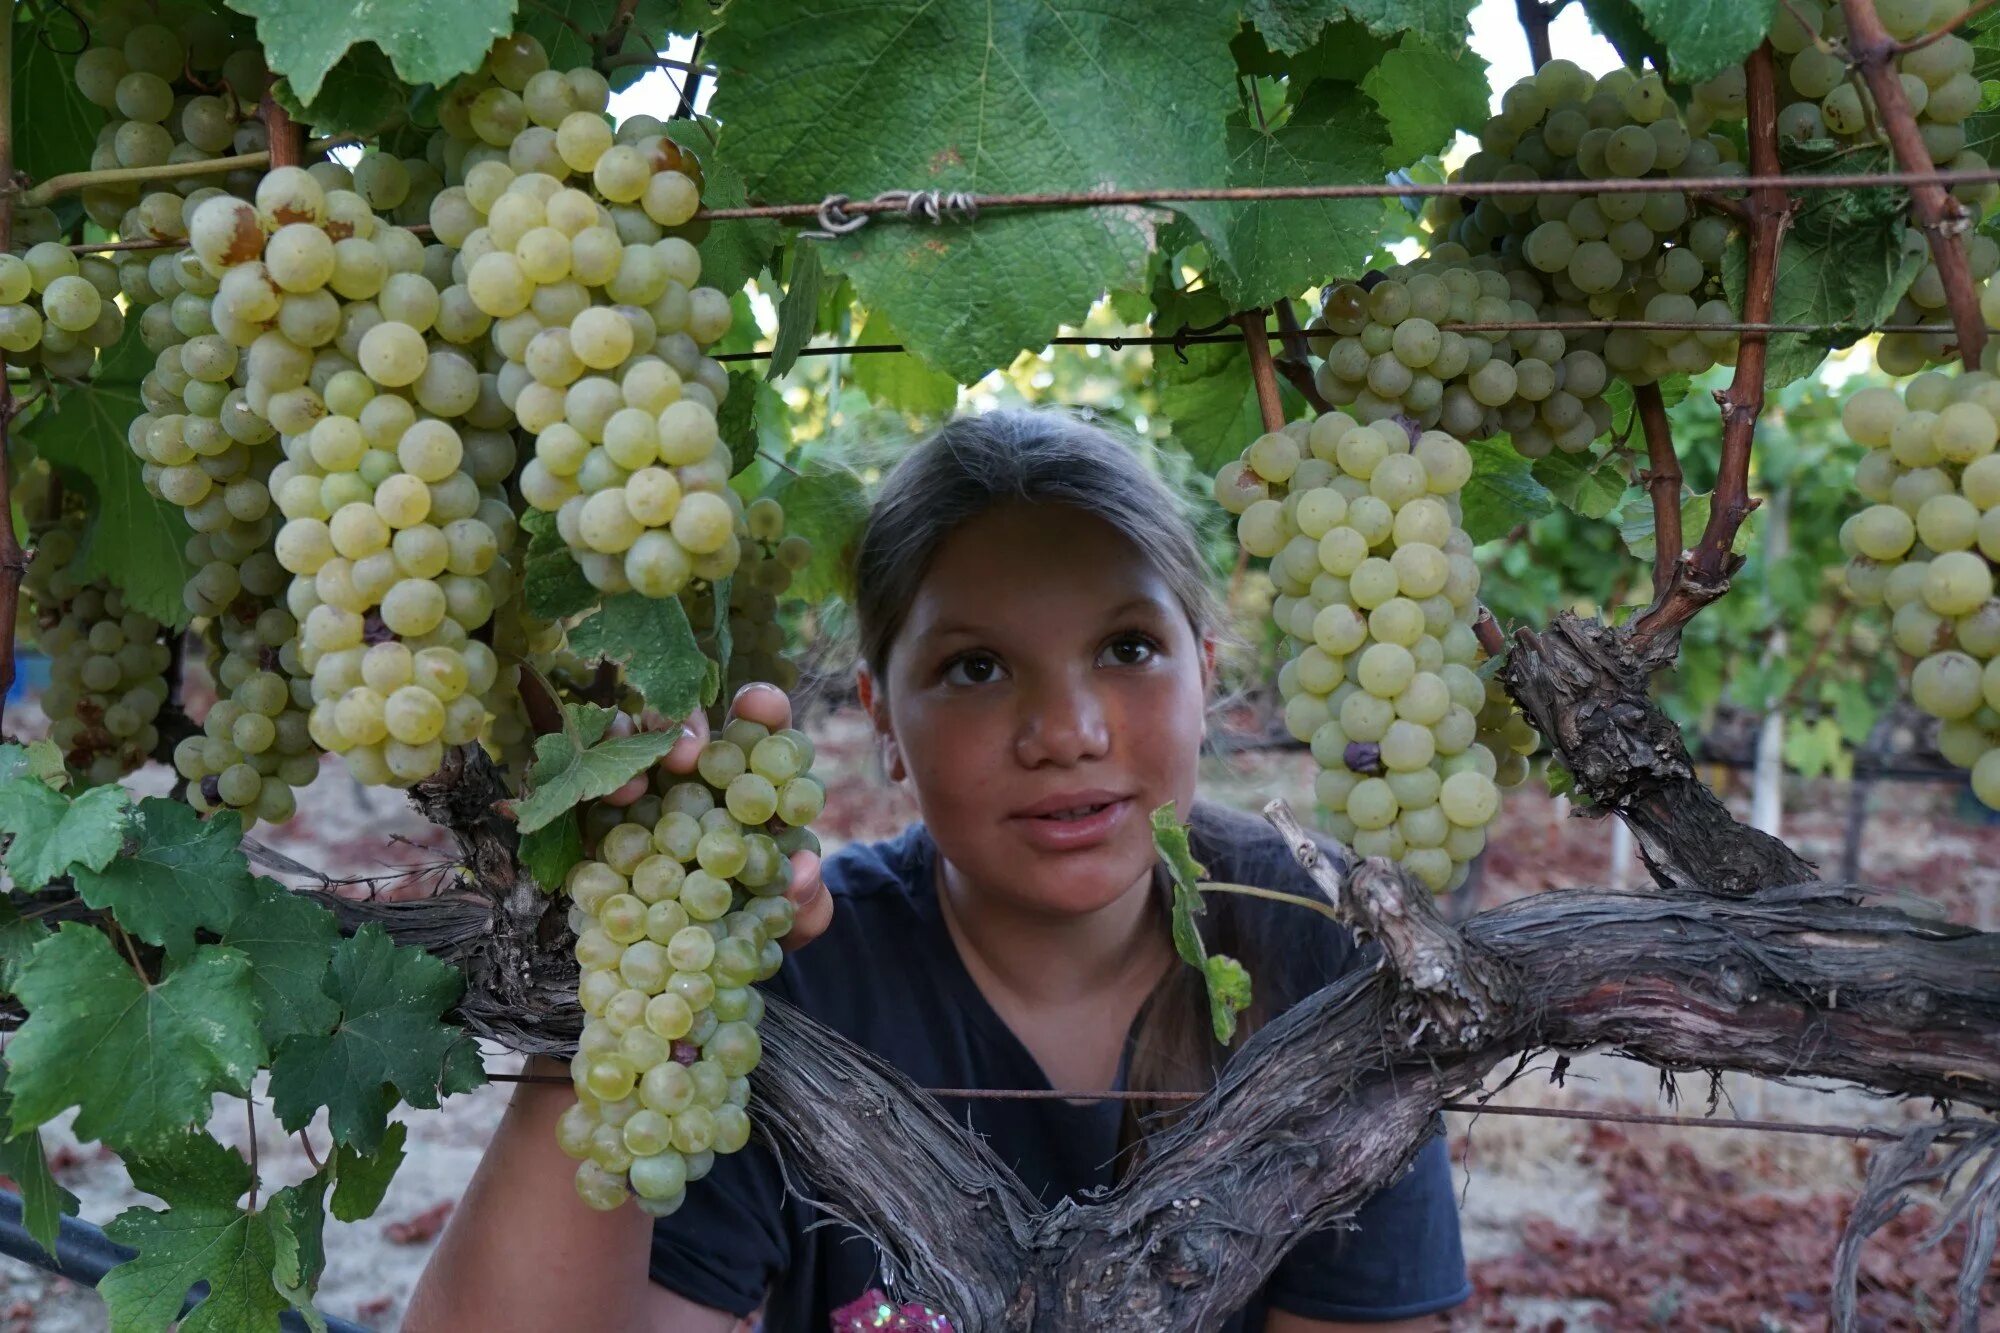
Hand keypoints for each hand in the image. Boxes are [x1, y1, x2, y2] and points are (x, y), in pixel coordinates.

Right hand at [600, 683, 833, 952]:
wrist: (701, 956)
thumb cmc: (761, 920)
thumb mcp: (797, 918)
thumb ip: (809, 899)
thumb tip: (804, 871)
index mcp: (753, 780)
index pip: (762, 727)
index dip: (762, 707)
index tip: (761, 706)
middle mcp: (697, 771)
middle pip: (688, 719)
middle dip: (686, 721)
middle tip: (688, 754)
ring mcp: (646, 787)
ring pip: (631, 736)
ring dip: (633, 743)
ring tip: (636, 784)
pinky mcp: (601, 814)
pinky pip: (591, 781)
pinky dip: (598, 780)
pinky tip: (612, 799)